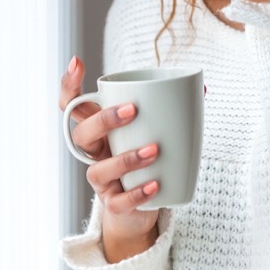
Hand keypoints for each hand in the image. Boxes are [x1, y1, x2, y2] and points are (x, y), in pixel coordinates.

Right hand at [59, 56, 159, 260]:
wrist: (142, 208)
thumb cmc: (146, 161)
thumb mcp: (152, 133)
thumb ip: (169, 112)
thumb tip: (200, 88)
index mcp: (100, 131)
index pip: (73, 106)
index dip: (69, 84)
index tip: (78, 61)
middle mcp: (94, 155)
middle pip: (81, 135)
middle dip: (104, 120)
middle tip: (133, 110)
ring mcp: (102, 182)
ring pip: (97, 170)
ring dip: (125, 159)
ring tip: (154, 150)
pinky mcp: (113, 206)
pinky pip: (118, 202)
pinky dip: (136, 193)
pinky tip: (155, 184)